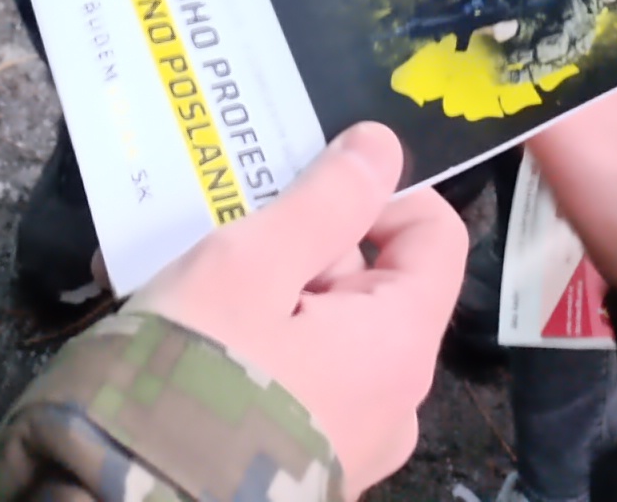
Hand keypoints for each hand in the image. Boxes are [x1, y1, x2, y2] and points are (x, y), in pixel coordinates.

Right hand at [135, 123, 465, 488]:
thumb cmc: (198, 378)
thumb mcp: (250, 266)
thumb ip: (322, 202)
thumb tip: (382, 147)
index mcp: (400, 347)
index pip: (435, 235)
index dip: (377, 195)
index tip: (303, 189)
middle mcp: (393, 405)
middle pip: (370, 287)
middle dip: (300, 249)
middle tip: (225, 239)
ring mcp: (348, 447)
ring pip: (322, 335)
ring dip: (263, 298)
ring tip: (184, 288)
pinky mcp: (302, 474)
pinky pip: (291, 388)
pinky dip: (250, 352)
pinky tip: (180, 342)